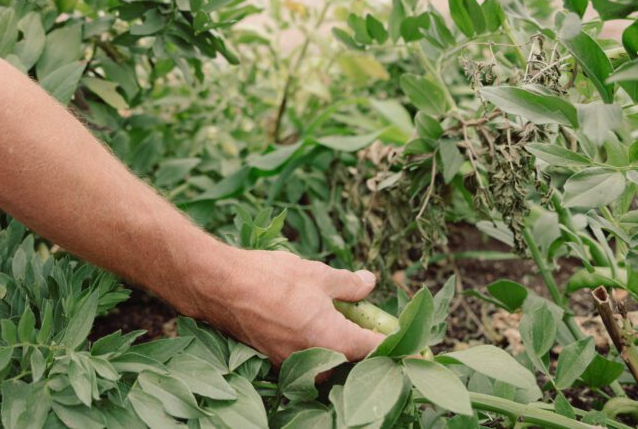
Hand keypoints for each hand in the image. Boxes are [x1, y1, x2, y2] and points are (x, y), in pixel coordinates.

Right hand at [193, 248, 385, 365]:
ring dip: (339, 346)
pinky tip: (310, 320)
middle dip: (366, 346)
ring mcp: (293, 364)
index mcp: (333, 339)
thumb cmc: (271, 278)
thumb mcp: (318, 273)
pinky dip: (316, 344)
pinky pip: (307, 359)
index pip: (376, 350)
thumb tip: (369, 282)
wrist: (221, 286)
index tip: (417, 345)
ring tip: (338, 316)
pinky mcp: (275, 359)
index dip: (397, 344)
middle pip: (353, 363)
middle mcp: (315, 360)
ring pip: (328, 363)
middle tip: (370, 321)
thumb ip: (348, 284)